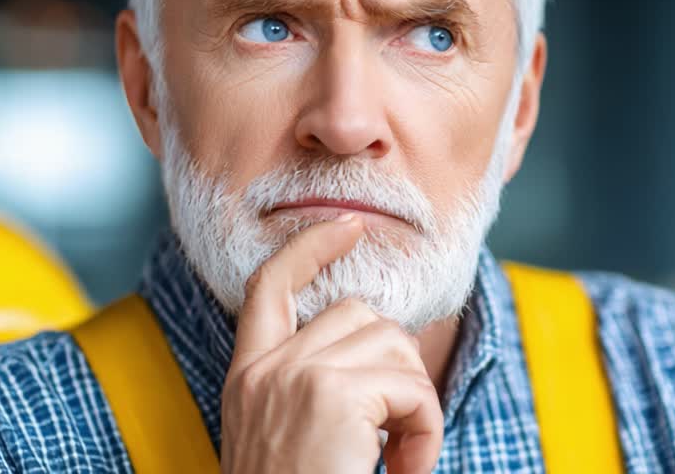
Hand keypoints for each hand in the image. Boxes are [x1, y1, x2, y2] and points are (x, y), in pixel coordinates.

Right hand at [220, 213, 444, 473]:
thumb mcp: (289, 438)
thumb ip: (316, 391)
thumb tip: (383, 344)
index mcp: (247, 379)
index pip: (269, 285)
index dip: (309, 247)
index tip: (348, 225)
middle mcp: (264, 370)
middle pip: (358, 313)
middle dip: (398, 367)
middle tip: (402, 439)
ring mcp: (295, 377)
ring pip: (393, 345)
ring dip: (416, 404)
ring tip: (403, 463)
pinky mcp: (332, 396)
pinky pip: (412, 389)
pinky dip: (427, 431)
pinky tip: (407, 472)